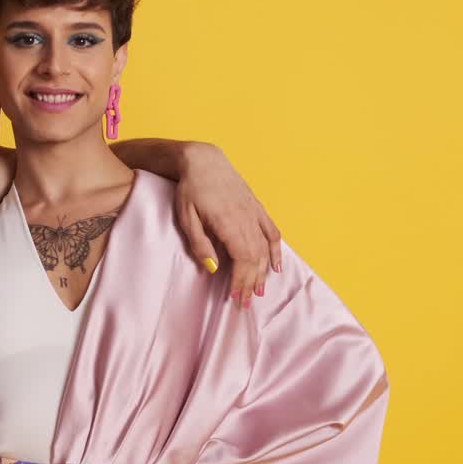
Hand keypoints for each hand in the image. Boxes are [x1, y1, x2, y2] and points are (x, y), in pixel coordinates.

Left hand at [174, 143, 281, 307]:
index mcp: (228, 222)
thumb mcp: (186, 218)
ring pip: (264, 248)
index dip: (241, 281)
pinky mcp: (257, 207)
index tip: (235, 298)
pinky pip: (272, 232)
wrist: (203, 161)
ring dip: (262, 272)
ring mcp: (254, 213)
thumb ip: (200, 244)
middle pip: (255, 258)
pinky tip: (276, 266)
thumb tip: (213, 269)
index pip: (242, 259)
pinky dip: (276, 250)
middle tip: (245, 303)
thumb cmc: (190, 189)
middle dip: (250, 283)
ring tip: (258, 292)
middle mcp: (246, 218)